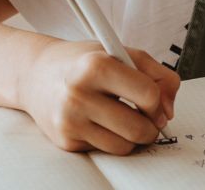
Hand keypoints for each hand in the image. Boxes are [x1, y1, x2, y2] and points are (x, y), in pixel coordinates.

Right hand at [17, 40, 180, 153]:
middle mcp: (79, 94)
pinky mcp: (65, 141)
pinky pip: (105, 150)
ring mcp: (70, 121)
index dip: (159, 101)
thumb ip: (157, 74)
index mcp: (96, 66)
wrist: (35, 75)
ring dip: (133, 137)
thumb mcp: (121, 52)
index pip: (148, 95)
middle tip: (148, 118)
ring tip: (125, 118)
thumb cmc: (83, 62)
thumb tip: (168, 110)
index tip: (155, 101)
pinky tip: (100, 121)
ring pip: (124, 146)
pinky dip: (110, 139)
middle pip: (138, 129)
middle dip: (151, 127)